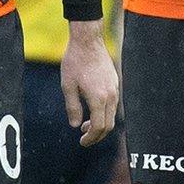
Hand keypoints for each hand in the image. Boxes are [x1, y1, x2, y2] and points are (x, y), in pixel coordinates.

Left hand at [60, 21, 119, 146]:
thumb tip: (76, 125)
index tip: (81, 142)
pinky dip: (104, 113)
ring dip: (100, 124)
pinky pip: (113, 105)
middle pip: (108, 125)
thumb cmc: (75, 62)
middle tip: (84, 139)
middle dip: (97, 135)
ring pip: (112, 115)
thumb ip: (73, 108)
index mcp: (98, 98)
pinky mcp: (115, 83)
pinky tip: (92, 110)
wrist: (88, 41)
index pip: (98, 127)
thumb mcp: (68, 86)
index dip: (90, 138)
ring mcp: (115, 89)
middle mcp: (111, 96)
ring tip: (85, 125)